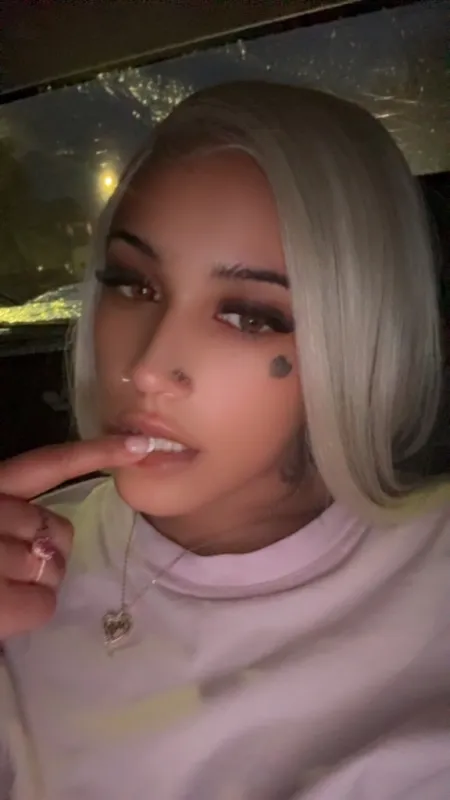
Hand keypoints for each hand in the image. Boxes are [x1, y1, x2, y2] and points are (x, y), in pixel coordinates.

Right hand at [0, 436, 147, 638]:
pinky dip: (26, 613)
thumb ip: (7, 511)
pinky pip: (44, 604)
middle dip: (42, 553)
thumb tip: (45, 537)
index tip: (141, 445)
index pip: (46, 464)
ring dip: (29, 584)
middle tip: (1, 570)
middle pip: (57, 529)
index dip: (96, 452)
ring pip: (53, 567)